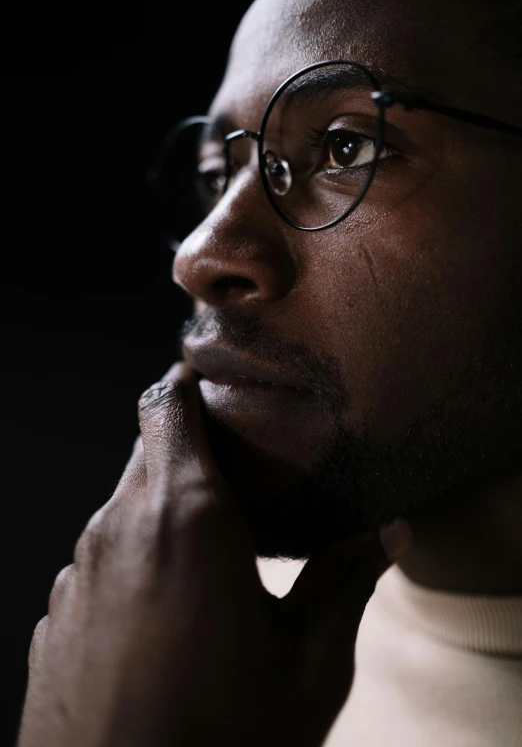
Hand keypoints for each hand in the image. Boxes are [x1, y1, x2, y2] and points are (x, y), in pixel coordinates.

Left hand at [18, 363, 409, 746]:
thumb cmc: (217, 741)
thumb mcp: (308, 663)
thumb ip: (346, 581)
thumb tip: (387, 531)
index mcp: (185, 518)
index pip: (167, 405)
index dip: (189, 383)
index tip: (213, 384)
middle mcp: (118, 530)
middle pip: (149, 453)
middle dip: (190, 452)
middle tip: (239, 480)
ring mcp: (77, 574)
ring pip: (123, 509)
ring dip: (163, 513)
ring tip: (211, 557)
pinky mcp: (56, 615)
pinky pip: (99, 562)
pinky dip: (134, 562)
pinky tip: (165, 615)